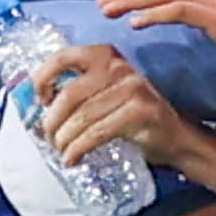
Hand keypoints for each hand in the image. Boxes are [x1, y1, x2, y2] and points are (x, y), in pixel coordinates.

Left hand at [34, 44, 215, 195]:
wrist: (175, 137)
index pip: (64, 58)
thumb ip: (79, 90)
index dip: (43, 78)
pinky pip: (98, 133)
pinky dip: (79, 149)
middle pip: (69, 95)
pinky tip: (73, 159)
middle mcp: (118, 67)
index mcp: (105, 55)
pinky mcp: (140, 113)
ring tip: (61, 153)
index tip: (40, 100)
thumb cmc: (134, 117)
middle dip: (52, 122)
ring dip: (65, 140)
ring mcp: (132, 89)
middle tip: (49, 139)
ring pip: (82, 118)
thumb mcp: (105, 93)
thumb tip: (40, 107)